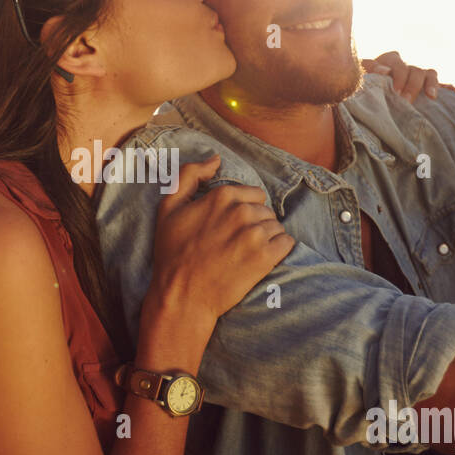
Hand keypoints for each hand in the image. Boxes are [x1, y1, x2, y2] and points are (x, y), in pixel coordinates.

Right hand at [147, 155, 294, 328]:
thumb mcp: (168, 207)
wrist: (182, 296)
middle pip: (265, 210)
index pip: (253, 193)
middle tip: (236, 243)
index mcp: (222, 196)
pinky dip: (279, 250)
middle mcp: (241, 212)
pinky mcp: (266, 258)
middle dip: (255, 223)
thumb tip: (216, 158)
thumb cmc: (173, 253)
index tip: (230, 227)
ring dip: (267, 237)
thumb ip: (189, 175)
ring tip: (246, 253)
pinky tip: (261, 259)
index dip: (243, 210)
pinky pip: (286, 243)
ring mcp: (255, 235)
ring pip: (276, 226)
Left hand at [362, 50, 454, 101]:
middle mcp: (406, 65)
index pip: (399, 64)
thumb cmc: (362, 82)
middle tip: (406, 101)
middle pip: (416, 71)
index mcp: (390, 60)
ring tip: (432, 97)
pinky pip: (438, 84)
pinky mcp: (424, 86)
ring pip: (429, 74)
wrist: (366, 91)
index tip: (395, 91)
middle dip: (412, 86)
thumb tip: (385, 71)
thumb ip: (369, 69)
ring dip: (432, 85)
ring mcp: (416, 75)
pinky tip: (453, 90)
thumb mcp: (361, 73)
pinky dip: (445, 87)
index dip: (398, 77)